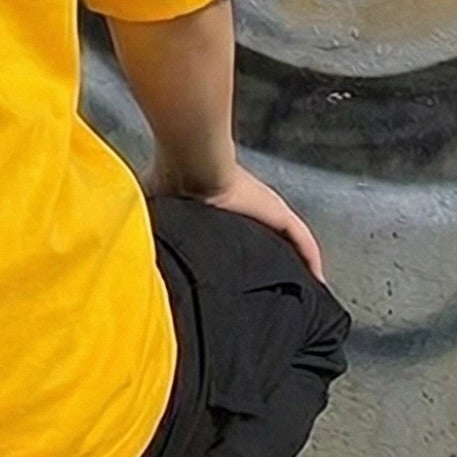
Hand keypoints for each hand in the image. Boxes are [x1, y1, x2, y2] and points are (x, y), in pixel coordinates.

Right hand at [148, 159, 324, 282]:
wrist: (192, 167)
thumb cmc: (175, 185)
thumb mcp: (164, 214)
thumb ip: (157, 231)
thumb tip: (139, 249)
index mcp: (224, 212)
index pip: (241, 238)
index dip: (244, 255)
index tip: (245, 278)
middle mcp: (249, 211)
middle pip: (268, 240)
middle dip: (271, 261)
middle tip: (275, 289)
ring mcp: (267, 212)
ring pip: (288, 243)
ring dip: (293, 263)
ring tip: (299, 286)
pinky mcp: (281, 216)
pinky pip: (304, 243)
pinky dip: (311, 260)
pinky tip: (317, 279)